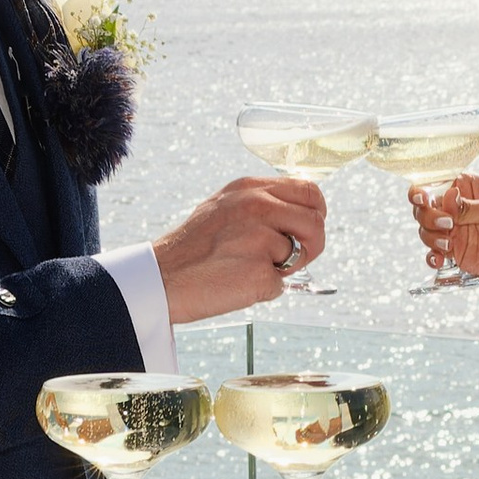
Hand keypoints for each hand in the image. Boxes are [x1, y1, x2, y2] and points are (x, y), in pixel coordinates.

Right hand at [152, 175, 328, 324]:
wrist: (161, 278)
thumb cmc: (192, 248)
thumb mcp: (224, 207)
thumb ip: (261, 204)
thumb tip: (299, 215)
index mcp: (250, 188)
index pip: (309, 190)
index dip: (316, 213)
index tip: (307, 230)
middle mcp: (257, 206)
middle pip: (316, 222)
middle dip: (311, 246)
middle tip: (290, 260)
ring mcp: (259, 238)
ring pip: (300, 254)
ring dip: (283, 269)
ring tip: (247, 268)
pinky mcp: (259, 271)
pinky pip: (280, 285)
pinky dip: (264, 290)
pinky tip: (235, 284)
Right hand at [409, 173, 478, 301]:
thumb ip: (469, 207)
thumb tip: (447, 198)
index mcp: (466, 188)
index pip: (436, 183)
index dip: (423, 190)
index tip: (423, 199)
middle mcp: (456, 208)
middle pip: (424, 207)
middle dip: (428, 216)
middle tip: (447, 225)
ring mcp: (453, 230)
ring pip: (425, 229)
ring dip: (431, 237)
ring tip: (448, 245)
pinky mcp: (454, 252)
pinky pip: (432, 253)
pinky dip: (432, 256)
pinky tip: (440, 259)